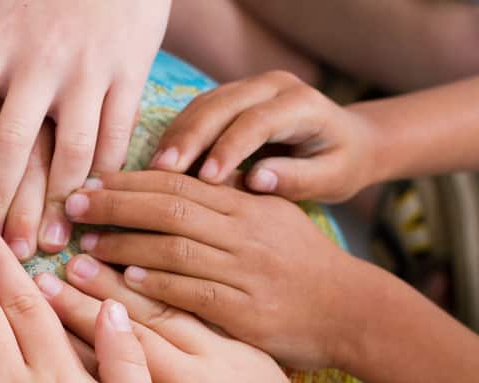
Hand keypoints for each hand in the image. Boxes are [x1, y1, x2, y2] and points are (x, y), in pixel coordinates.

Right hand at [35, 271, 332, 382]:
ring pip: (159, 314)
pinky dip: (166, 290)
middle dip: (80, 302)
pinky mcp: (242, 351)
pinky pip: (196, 313)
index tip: (31, 317)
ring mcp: (220, 362)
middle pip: (125, 334)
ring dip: (117, 286)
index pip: (102, 372)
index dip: (62, 342)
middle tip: (45, 275)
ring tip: (83, 260)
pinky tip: (140, 268)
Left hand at [64, 171, 362, 369]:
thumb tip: (170, 185)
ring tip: (84, 247)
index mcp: (245, 204)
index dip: (129, 181)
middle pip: (168, 208)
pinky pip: (192, 293)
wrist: (350, 310)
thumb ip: (224, 203)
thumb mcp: (269, 218)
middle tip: (72, 206)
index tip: (90, 183)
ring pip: (174, 248)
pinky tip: (125, 280)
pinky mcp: (244, 311)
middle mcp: (243, 231)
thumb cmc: (300, 265)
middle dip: (115, 204)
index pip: (177, 182)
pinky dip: (157, 284)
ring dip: (124, 245)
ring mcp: (244, 270)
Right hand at [149, 70, 378, 201]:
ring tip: (152, 170)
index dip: (229, 148)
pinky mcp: (228, 99)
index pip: (257, 121)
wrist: (347, 141)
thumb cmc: (340, 165)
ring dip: (175, 137)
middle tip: (163, 171)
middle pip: (221, 105)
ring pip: (202, 105)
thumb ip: (298, 179)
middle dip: (189, 138)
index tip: (208, 179)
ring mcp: (247, 88)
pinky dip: (175, 137)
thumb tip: (257, 181)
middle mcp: (271, 85)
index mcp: (301, 103)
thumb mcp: (333, 178)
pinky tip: (158, 164)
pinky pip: (195, 112)